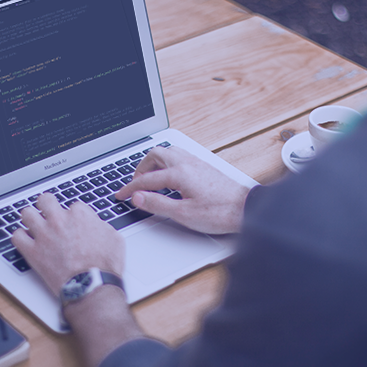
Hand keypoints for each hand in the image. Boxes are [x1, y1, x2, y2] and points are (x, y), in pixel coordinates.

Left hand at [11, 193, 123, 295]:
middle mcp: (59, 221)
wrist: (92, 285)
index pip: (72, 205)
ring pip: (27, 214)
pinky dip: (20, 237)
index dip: (73, 215)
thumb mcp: (114, 239)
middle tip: (48, 212)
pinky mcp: (32, 252)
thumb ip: (102, 226)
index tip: (73, 223)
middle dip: (47, 205)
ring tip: (33, 223)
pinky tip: (25, 241)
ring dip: (30, 217)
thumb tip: (96, 225)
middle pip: (45, 200)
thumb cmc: (105, 265)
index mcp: (80, 215)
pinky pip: (16, 236)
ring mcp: (44, 235)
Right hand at [115, 146, 250, 233]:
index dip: (130, 188)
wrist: (246, 209)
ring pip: (168, 152)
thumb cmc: (219, 212)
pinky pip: (178, 155)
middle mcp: (187, 163)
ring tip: (148, 178)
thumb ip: (158, 204)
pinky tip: (168, 175)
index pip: (146, 179)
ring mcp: (196, 162)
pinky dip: (166, 162)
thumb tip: (138, 198)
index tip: (121, 195)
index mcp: (179, 173)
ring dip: (154, 162)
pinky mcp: (203, 166)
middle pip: (155, 155)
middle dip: (140, 168)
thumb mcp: (183, 214)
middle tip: (134, 184)